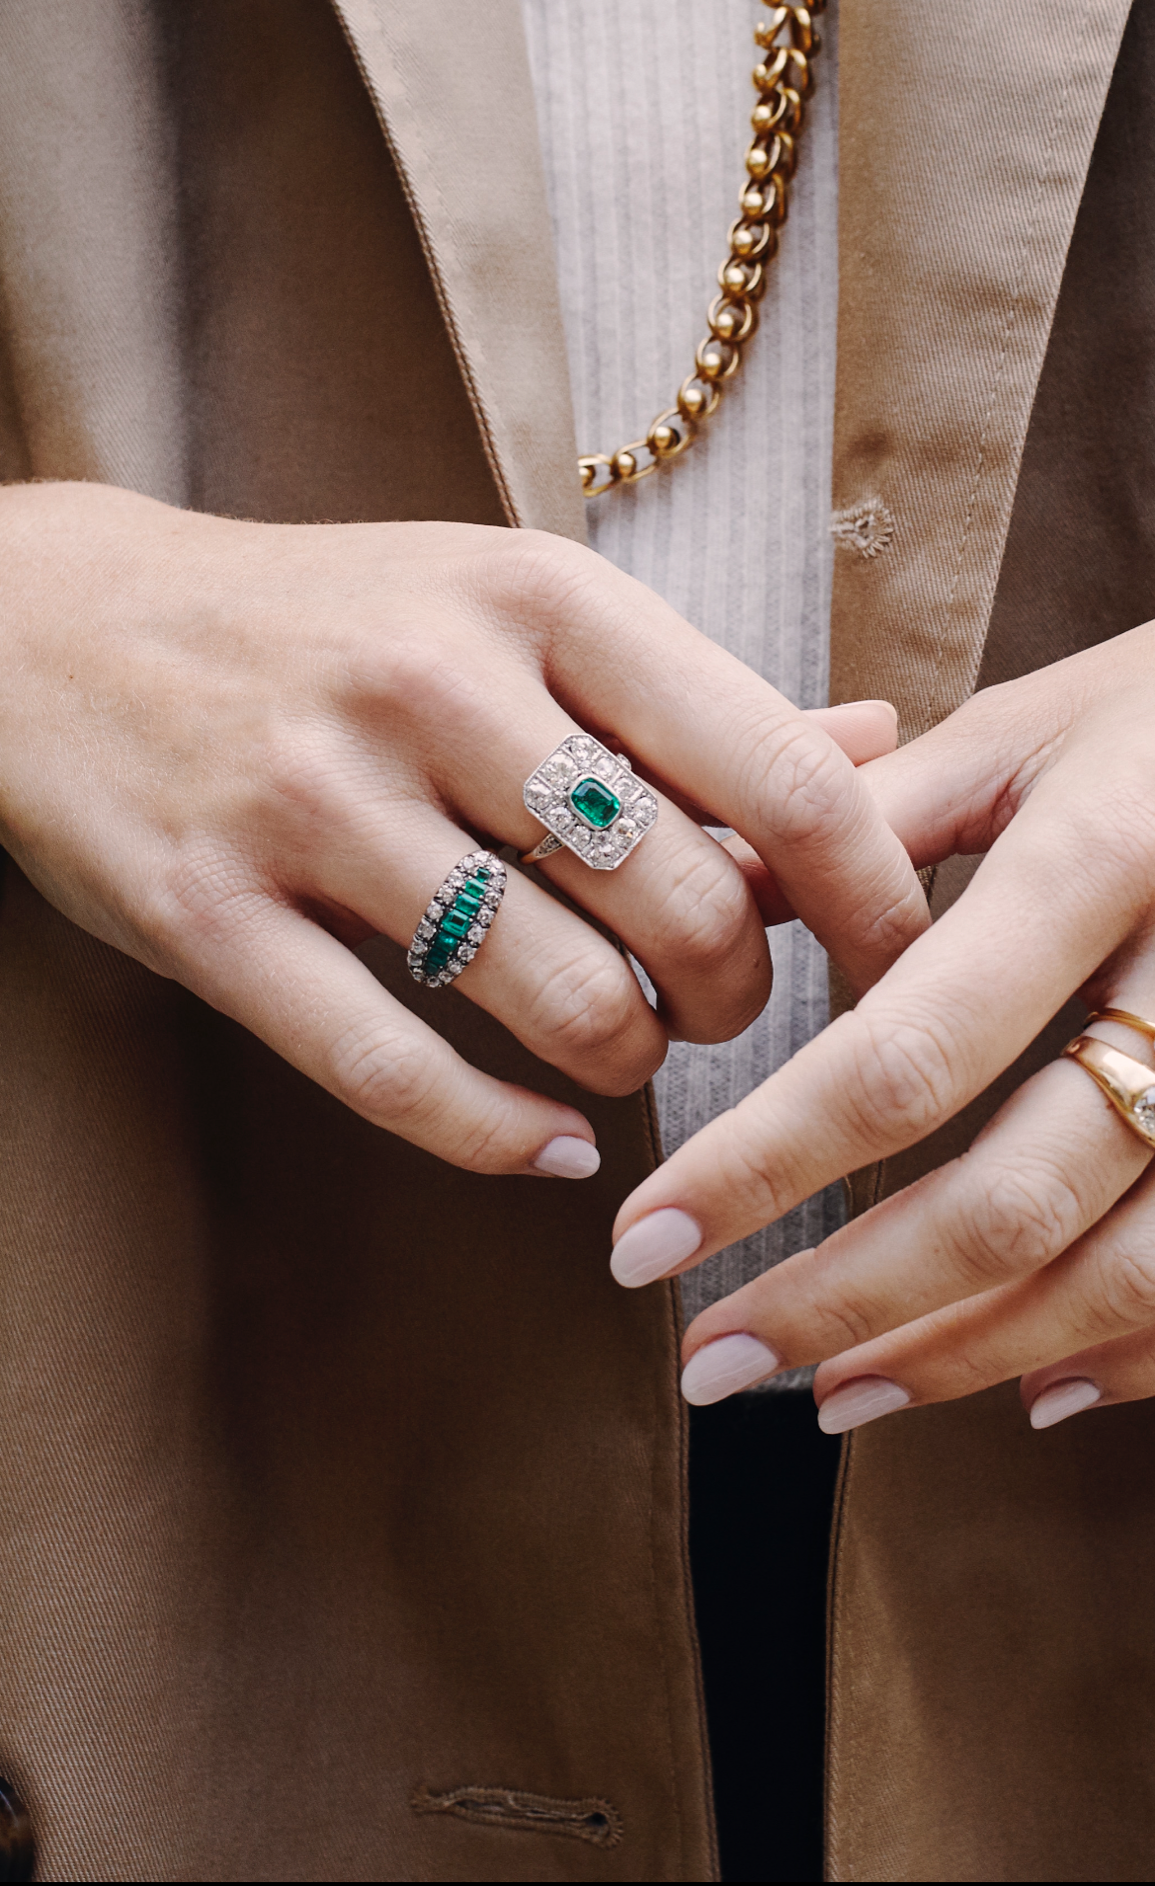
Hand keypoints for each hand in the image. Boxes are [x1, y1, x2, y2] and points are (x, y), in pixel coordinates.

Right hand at [0, 482, 925, 1175]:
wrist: (53, 624)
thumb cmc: (324, 622)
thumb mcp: (506, 608)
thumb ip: (687, 694)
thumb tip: (881, 746)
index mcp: (533, 592)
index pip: (776, 768)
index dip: (871, 897)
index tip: (896, 966)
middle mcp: (432, 681)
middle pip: (687, 908)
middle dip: (737, 1001)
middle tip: (713, 1010)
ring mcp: (310, 799)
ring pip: (564, 1004)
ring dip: (628, 1067)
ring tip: (618, 1050)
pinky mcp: (206, 911)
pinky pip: (399, 1074)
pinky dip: (501, 1137)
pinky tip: (545, 1144)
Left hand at [609, 623, 1154, 1432]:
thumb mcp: (1027, 729)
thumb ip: (871, 819)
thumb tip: (703, 891)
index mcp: (1098, 862)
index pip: (904, 1054)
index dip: (764, 1166)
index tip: (647, 1239)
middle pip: (1013, 1202)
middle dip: (844, 1304)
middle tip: (711, 1361)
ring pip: (1121, 1275)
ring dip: (964, 1357)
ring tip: (834, 1396)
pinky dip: (1124, 1357)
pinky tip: (1027, 1391)